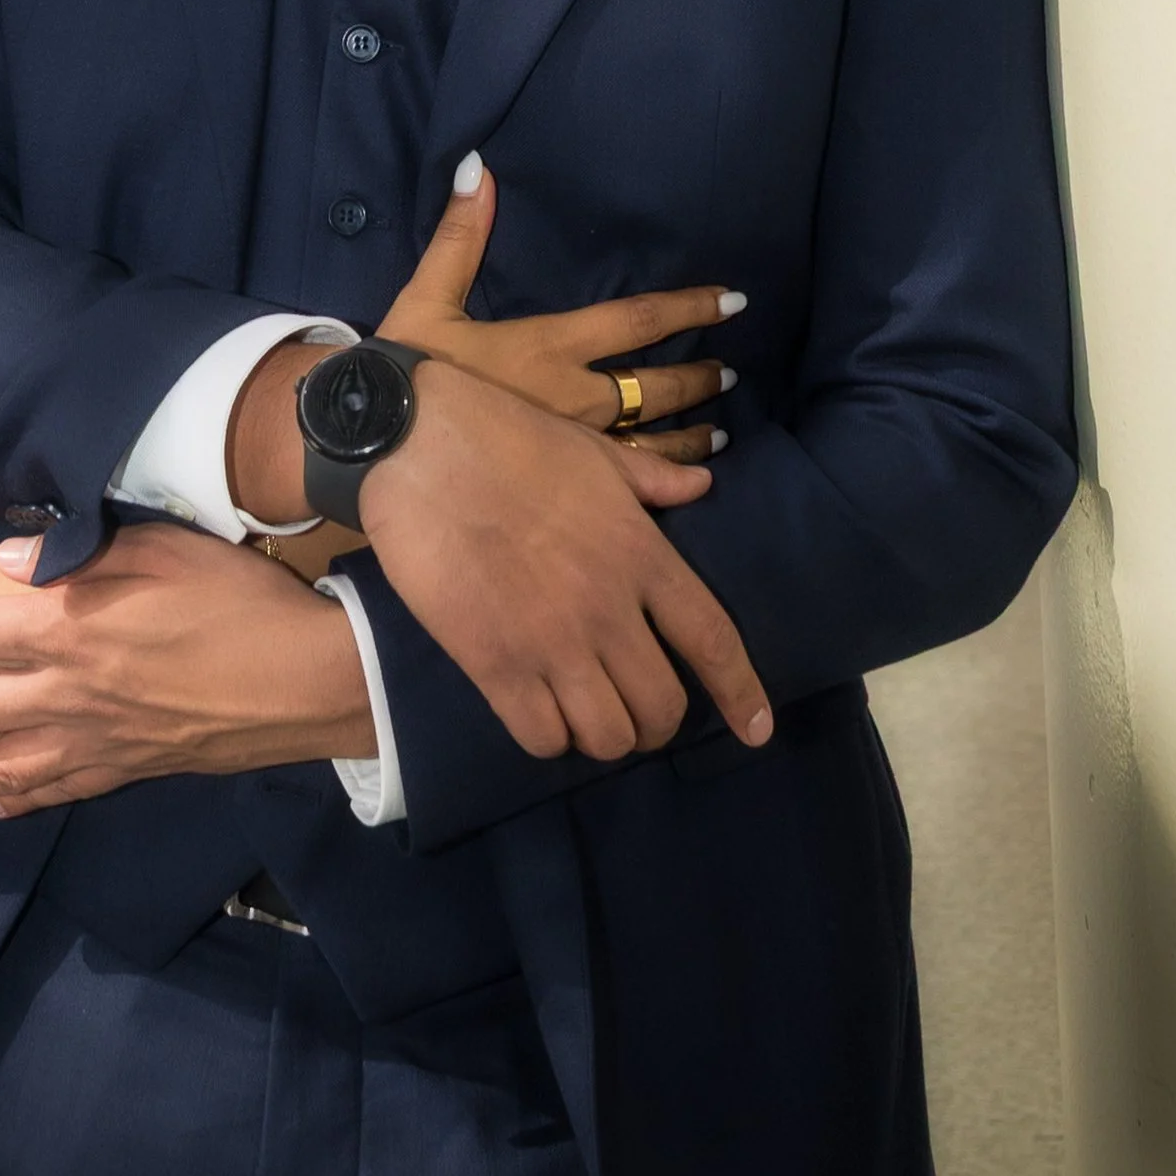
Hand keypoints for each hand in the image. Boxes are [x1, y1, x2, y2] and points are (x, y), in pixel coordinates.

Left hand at [0, 523, 372, 820]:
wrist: (306, 681)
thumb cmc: (236, 600)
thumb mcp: (162, 549)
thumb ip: (81, 554)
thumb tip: (6, 559)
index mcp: (73, 629)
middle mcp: (70, 693)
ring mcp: (97, 740)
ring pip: (1, 766)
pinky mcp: (129, 768)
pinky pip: (58, 789)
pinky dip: (18, 801)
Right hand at [358, 362, 773, 767]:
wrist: (418, 443)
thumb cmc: (507, 437)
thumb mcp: (593, 450)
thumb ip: (651, 478)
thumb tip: (701, 487)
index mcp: (641, 553)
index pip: (713, 640)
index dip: (741, 693)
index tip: (757, 731)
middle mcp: (608, 609)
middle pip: (662, 708)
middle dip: (655, 722)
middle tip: (633, 708)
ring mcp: (551, 642)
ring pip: (607, 737)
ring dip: (604, 735)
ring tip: (586, 714)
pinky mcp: (493, 664)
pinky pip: (542, 738)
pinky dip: (549, 737)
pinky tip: (539, 712)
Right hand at [380, 158, 740, 466]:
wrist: (377, 440)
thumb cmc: (405, 368)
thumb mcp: (428, 296)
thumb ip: (460, 234)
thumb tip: (479, 168)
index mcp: (550, 346)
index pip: (636, 320)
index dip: (689, 308)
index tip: (733, 300)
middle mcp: (573, 398)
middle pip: (654, 388)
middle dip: (699, 379)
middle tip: (732, 375)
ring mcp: (571, 451)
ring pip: (649, 444)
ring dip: (690, 437)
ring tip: (722, 438)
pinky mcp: (560, 489)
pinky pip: (624, 488)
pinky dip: (663, 487)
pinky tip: (685, 493)